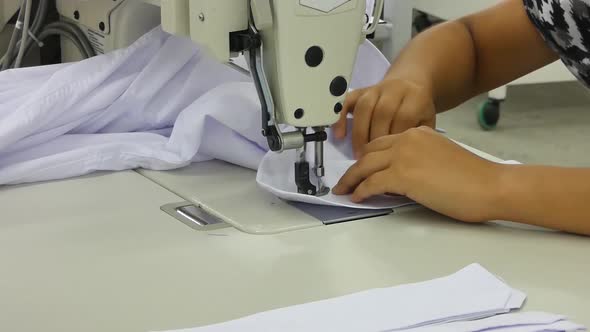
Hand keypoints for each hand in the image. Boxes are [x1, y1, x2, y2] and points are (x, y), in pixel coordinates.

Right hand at [332, 78, 435, 157]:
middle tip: (371, 161)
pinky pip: (347, 101)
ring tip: (358, 154)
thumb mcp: (427, 121)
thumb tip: (404, 161)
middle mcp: (395, 89)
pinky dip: (340, 118)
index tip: (390, 158)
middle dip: (375, 139)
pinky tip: (339, 136)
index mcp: (415, 97)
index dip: (395, 138)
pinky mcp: (362, 90)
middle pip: (382, 113)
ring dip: (359, 134)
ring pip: (364, 108)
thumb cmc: (418, 109)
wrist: (410, 83)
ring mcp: (377, 88)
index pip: (403, 117)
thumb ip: (418, 138)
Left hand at [333, 127, 501, 222]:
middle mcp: (408, 139)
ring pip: (365, 166)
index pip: (382, 142)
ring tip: (343, 190)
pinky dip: (361, 191)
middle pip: (369, 152)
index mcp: (418, 132)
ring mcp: (404, 156)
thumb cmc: (473, 178)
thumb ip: (418, 160)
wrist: (490, 185)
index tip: (359, 168)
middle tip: (344, 180)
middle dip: (353, 168)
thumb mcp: (440, 158)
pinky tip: (358, 198)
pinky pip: (372, 183)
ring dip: (351, 180)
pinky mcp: (403, 176)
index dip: (367, 156)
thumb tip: (400, 178)